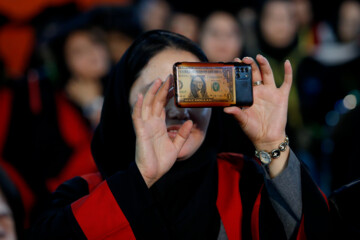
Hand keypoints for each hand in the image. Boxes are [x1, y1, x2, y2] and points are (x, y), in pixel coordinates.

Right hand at [132, 76, 192, 186]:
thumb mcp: (177, 146)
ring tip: (159, 80)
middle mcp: (151, 123)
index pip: (163, 105)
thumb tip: (190, 121)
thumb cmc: (161, 161)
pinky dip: (138, 106)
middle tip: (169, 76)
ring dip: (152, 92)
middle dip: (162, 89)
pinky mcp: (140, 132)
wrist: (152, 174)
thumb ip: (183, 134)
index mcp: (159, 125)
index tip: (175, 85)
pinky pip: (137, 117)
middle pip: (156, 102)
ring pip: (147, 105)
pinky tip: (142, 96)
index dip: (168, 94)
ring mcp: (145, 126)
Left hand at [224, 55, 291, 176]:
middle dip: (251, 65)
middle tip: (245, 59)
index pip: (244, 79)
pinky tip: (286, 62)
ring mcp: (271, 92)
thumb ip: (236, 113)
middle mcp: (260, 91)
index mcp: (249, 94)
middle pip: (255, 73)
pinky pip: (287, 82)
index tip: (235, 62)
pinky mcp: (282, 96)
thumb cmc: (253, 129)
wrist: (267, 138)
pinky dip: (288, 72)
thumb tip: (226, 109)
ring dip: (264, 64)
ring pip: (268, 74)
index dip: (240, 70)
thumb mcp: (242, 120)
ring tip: (259, 57)